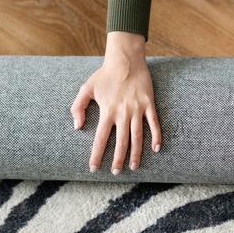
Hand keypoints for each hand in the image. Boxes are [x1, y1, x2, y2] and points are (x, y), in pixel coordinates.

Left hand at [70, 31, 161, 174]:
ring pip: (137, 137)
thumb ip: (77, 108)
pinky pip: (154, 124)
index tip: (94, 168)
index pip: (101, 138)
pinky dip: (156, 137)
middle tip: (116, 172)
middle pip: (121, 142)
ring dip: (136, 153)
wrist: (125, 60)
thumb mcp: (86, 88)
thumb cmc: (104, 74)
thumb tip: (77, 127)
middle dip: (118, 160)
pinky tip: (156, 149)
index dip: (97, 155)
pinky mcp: (149, 105)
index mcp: (107, 111)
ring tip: (134, 166)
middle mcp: (122, 113)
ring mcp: (137, 109)